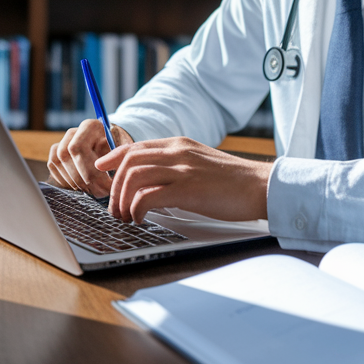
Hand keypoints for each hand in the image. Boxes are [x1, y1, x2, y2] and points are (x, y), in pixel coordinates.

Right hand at [46, 119, 135, 197]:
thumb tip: (109, 176)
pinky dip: (66, 182)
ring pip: (57, 163)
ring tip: (94, 192)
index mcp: (90, 126)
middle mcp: (73, 132)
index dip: (89, 170)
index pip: (78, 148)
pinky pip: (53, 168)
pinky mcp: (55, 154)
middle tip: (101, 193)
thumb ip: (117, 161)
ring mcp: (62, 142)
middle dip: (83, 180)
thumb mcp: (124, 153)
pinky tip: (82, 188)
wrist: (112, 150)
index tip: (106, 185)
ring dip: (74, 182)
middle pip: (66, 156)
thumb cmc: (120, 152)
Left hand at [95, 137, 271, 223]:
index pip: (136, 146)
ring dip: (122, 199)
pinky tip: (140, 218)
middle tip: (114, 207)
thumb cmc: (234, 182)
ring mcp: (182, 169)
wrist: (261, 186)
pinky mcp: (188, 189)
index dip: (114, 156)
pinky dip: (137, 208)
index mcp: (179, 145)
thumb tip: (154, 185)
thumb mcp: (200, 164)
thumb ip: (178, 167)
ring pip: (133, 176)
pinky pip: (148, 195)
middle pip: (129, 161)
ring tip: (125, 216)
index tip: (102, 167)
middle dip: (114, 186)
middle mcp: (177, 153)